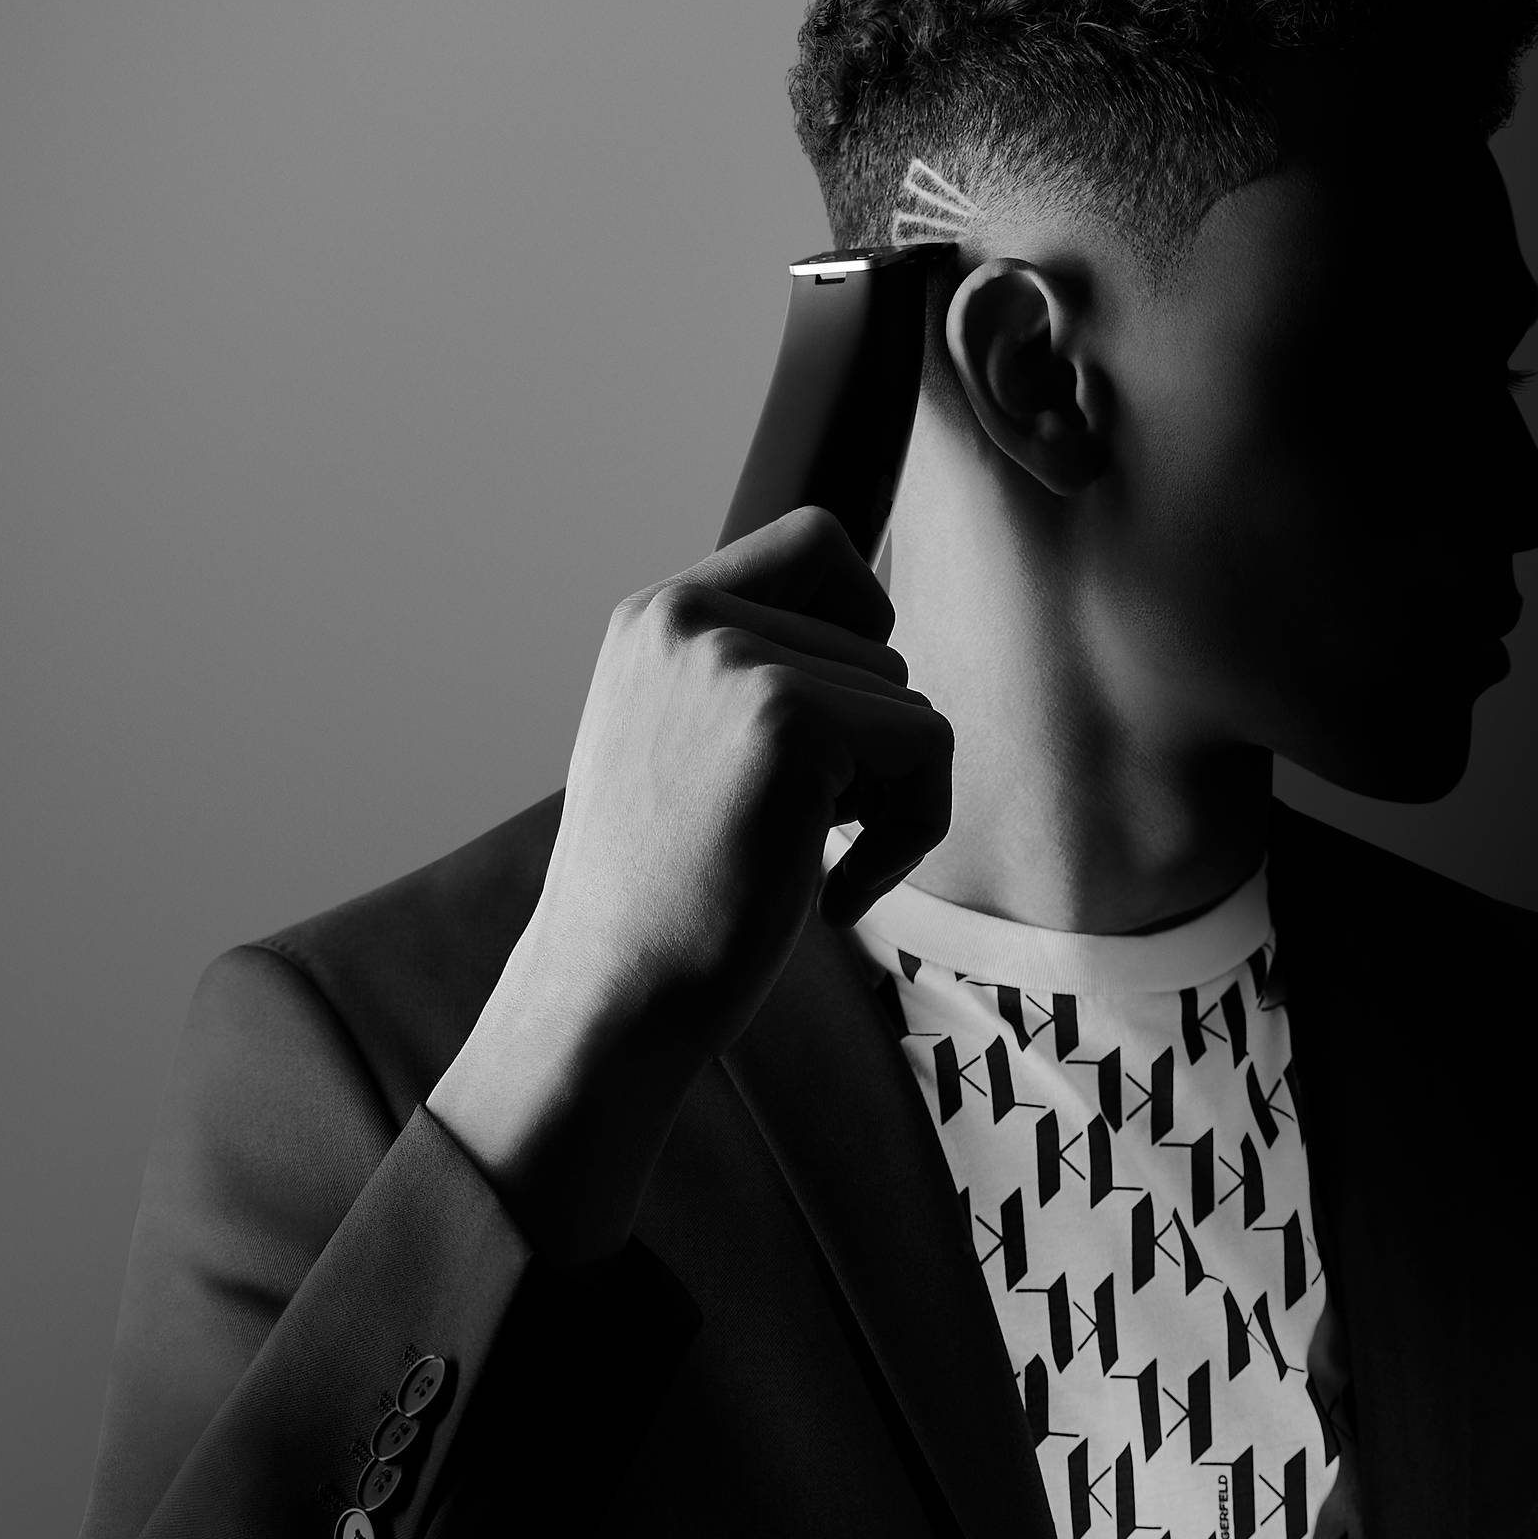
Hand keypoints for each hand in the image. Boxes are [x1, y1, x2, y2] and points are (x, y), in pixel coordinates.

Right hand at [429, 507, 952, 1257]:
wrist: (607, 1000)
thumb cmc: (658, 899)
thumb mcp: (680, 745)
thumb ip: (750, 677)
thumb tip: (880, 638)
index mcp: (655, 617)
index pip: (815, 538)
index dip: (862, 615)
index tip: (844, 724)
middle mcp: (686, 617)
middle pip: (879, 639)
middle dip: (872, 746)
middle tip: (804, 835)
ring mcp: (735, 662)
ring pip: (910, 700)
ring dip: (890, 799)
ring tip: (802, 863)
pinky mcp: (789, 719)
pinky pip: (930, 748)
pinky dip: (913, 833)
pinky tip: (832, 892)